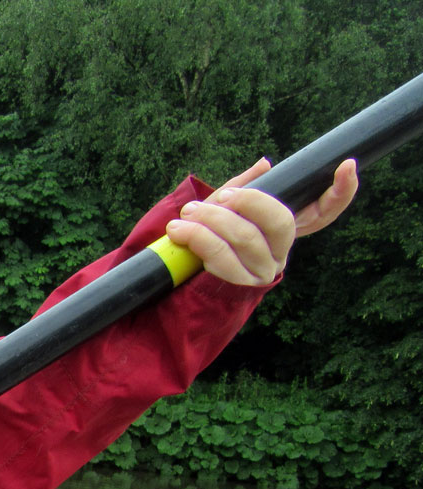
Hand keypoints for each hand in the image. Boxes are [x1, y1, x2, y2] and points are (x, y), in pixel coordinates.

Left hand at [164, 158, 358, 285]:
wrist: (177, 280)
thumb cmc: (206, 239)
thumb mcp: (224, 209)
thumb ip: (244, 188)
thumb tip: (265, 165)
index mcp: (282, 231)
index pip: (325, 212)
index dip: (341, 191)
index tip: (347, 165)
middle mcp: (280, 253)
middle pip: (280, 221)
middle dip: (248, 201)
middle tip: (221, 196)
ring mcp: (262, 272)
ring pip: (245, 239)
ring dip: (212, 220)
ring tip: (187, 213)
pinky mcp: (237, 288)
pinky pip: (221, 259)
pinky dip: (198, 240)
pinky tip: (180, 232)